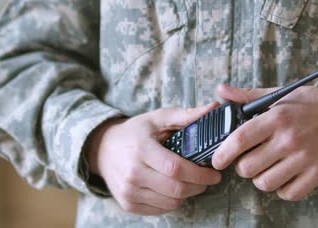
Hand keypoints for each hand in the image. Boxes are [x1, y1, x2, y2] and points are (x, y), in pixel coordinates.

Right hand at [86, 102, 221, 214]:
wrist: (102, 149)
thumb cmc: (135, 132)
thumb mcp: (158, 119)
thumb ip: (186, 115)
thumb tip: (214, 107)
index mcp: (142, 150)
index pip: (176, 169)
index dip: (200, 174)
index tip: (215, 174)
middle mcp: (133, 174)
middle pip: (176, 189)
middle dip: (199, 186)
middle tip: (208, 179)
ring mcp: (129, 191)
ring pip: (170, 203)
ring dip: (187, 195)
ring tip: (192, 183)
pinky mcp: (128, 204)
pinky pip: (159, 210)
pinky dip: (172, 202)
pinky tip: (174, 189)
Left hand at [212, 84, 317, 200]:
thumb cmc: (309, 105)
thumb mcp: (280, 95)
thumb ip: (248, 96)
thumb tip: (221, 90)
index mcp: (277, 118)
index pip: (240, 140)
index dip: (222, 154)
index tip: (217, 160)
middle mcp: (289, 139)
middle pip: (248, 167)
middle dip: (242, 166)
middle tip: (249, 159)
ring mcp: (304, 159)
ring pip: (265, 183)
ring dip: (261, 178)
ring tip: (266, 167)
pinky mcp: (317, 174)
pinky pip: (288, 193)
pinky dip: (282, 189)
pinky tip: (283, 176)